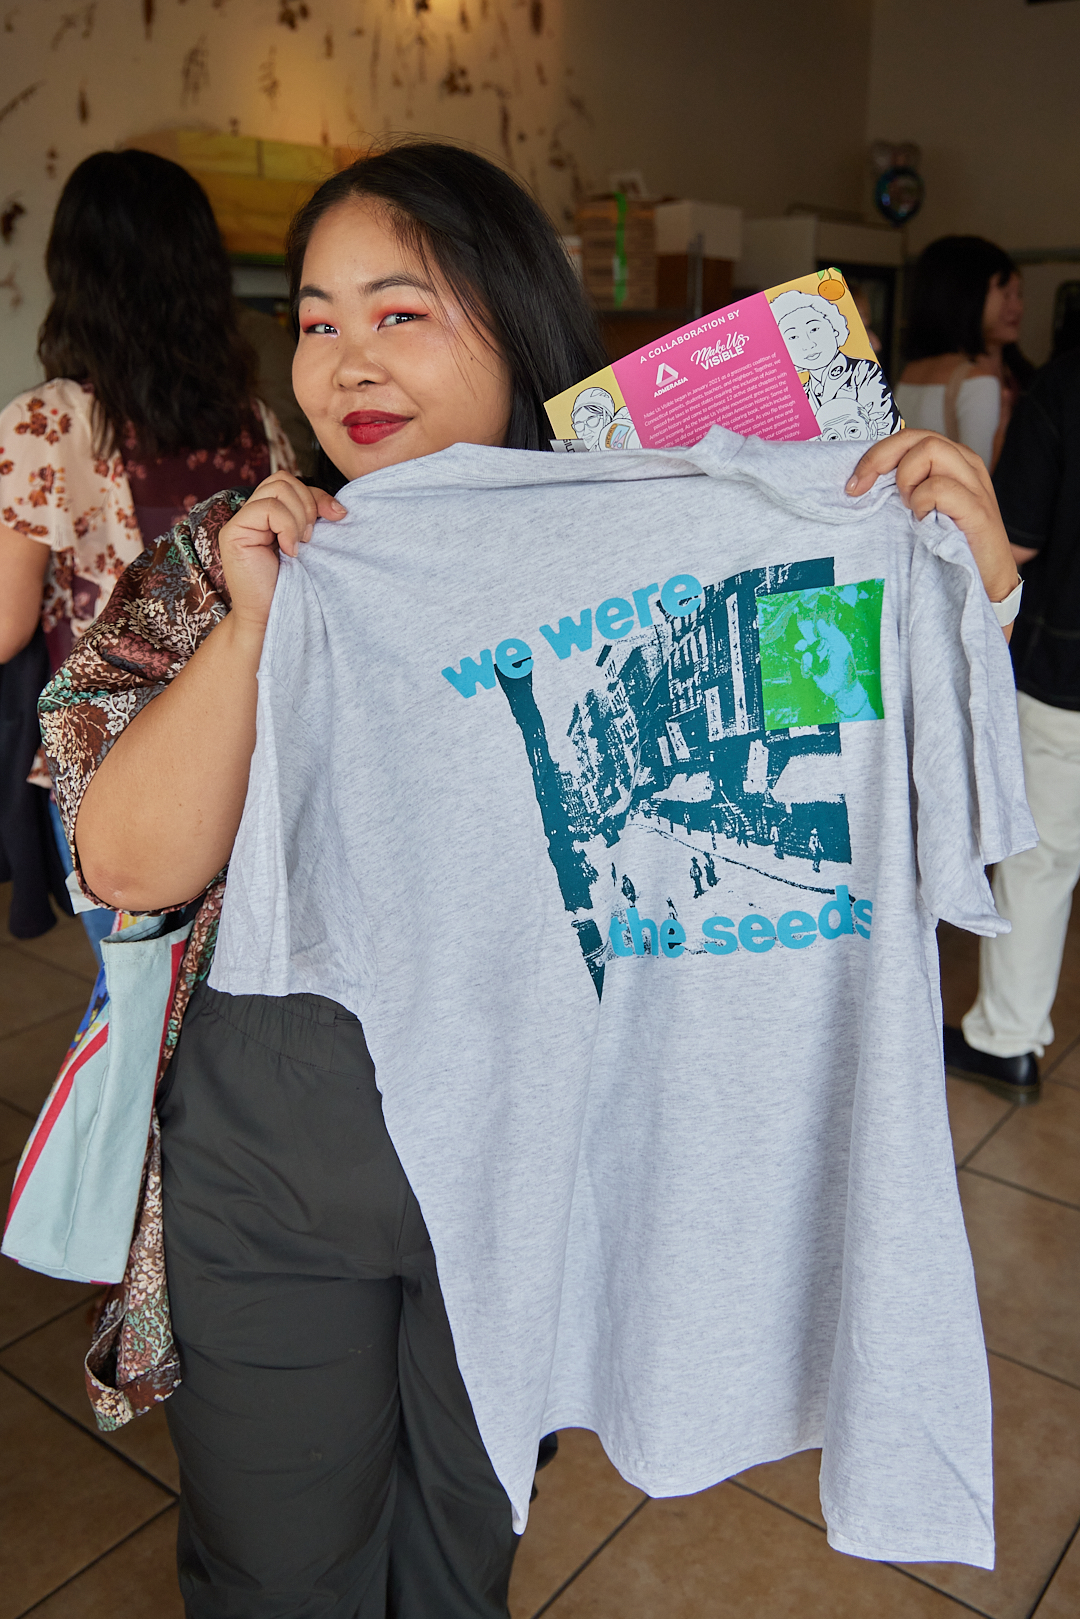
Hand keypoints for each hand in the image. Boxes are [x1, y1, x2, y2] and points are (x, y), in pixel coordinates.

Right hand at [217, 472, 345, 634]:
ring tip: (299, 545)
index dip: (317, 495)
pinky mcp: (233, 533)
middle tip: (310, 538)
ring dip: (298, 515)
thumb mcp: (311, 547)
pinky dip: (286, 527)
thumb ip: (315, 522)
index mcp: (270, 515)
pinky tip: (289, 552)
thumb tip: (339, 508)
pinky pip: (266, 508)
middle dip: (308, 503)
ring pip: (277, 488)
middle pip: (283, 479)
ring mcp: (240, 522)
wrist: (274, 620)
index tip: (338, 517)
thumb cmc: (295, 588)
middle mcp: (252, 515)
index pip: (292, 483)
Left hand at [846, 429, 1018, 613]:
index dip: (876, 454)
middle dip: (880, 459)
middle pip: (917, 437)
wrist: (984, 582)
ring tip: (908, 508)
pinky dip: (923, 502)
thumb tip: (861, 482)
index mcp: (951, 461)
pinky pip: (940, 487)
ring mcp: (975, 485)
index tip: (854, 484)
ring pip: (931, 450)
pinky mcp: (978, 509)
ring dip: (907, 479)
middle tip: (865, 490)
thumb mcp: (921, 509)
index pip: (910, 437)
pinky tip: (923, 521)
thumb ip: (903, 488)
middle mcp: (966, 465)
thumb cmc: (949, 546)